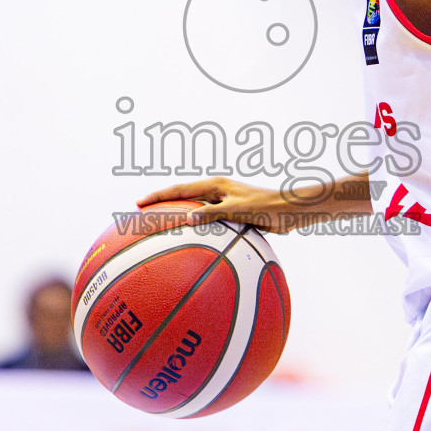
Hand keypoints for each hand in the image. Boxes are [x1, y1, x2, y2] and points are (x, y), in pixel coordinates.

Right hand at [138, 177, 299, 232]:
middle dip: (163, 205)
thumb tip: (188, 219)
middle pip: (183, 198)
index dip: (158, 196)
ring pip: (194, 211)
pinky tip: (192, 245)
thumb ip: (213, 214)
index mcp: (216, 185)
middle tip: (142, 214)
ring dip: (179, 217)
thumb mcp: (238, 210)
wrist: (291, 211)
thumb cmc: (268, 208)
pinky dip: (197, 230)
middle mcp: (217, 192)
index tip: (139, 203)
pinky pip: (208, 223)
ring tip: (160, 229)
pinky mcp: (232, 215)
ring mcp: (224, 203)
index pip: (180, 190)